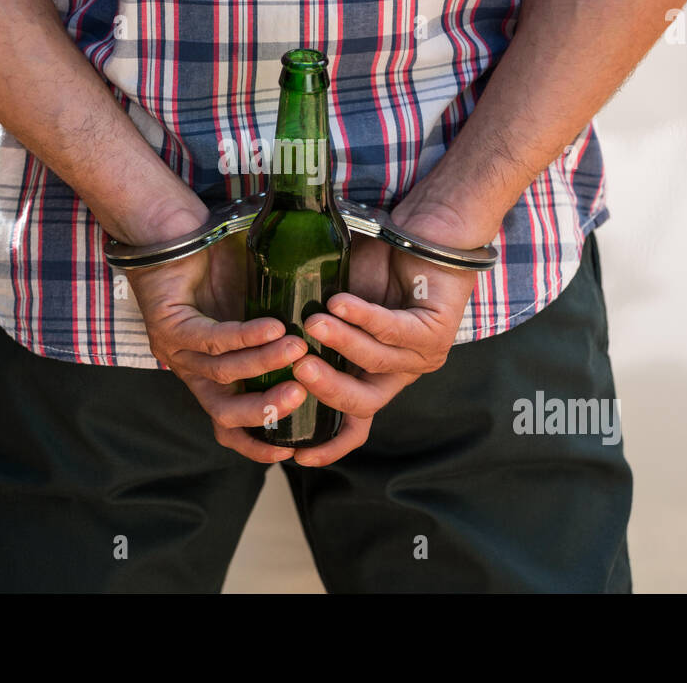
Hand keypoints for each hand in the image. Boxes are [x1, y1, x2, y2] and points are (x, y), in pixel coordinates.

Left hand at [121, 210, 309, 462]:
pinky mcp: (169, 325)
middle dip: (267, 411)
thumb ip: (285, 331)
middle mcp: (190, 371)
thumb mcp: (258, 307)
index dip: (258, 444)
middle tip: (304, 395)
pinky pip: (212, 339)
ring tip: (298, 350)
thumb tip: (336, 341)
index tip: (297, 449)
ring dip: (264, 365)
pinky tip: (274, 328)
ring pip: (224, 374)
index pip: (229, 428)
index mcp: (210, 376)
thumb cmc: (216, 267)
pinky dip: (245, 337)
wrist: (171, 231)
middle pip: (225, 415)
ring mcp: (175, 351)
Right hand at [288, 204, 487, 465]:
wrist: (423, 234)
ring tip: (312, 322)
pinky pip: (393, 329)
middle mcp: (397, 374)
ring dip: (341, 343)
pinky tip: (340, 302)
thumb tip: (251, 339)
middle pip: (360, 404)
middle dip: (326, 388)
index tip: (294, 452)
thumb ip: (304, 328)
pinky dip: (364, 316)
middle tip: (296, 367)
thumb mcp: (330, 305)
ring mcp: (420, 357)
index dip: (327, 445)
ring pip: (374, 362)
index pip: (352, 426)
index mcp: (372, 377)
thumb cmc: (374, 267)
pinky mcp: (435, 332)